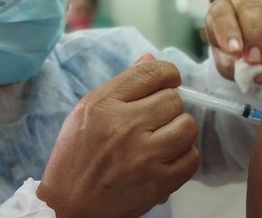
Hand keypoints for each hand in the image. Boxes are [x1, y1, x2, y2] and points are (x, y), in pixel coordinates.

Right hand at [37, 54, 198, 217]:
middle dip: (169, 107)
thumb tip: (151, 58)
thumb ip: (123, 84)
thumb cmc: (77, 156)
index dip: (168, 74)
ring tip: (162, 139)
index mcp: (104, 104)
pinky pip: (192, 158)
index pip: (153, 72)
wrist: (69, 207)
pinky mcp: (158, 183)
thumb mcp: (87, 111)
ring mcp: (143, 156)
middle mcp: (124, 127)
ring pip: (188, 126)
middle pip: (174, 99)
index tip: (166, 83)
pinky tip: (165, 159)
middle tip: (154, 120)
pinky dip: (183, 157)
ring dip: (179, 131)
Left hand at [205, 0, 261, 84]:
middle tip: (253, 61)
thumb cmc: (230, 47)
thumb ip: (227, 62)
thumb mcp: (221, 56)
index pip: (223, 14)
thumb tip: (243, 68)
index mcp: (223, 7)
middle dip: (254, 39)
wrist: (248, 40)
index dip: (228, 32)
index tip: (234, 50)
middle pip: (252, 13)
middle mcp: (246, 1)